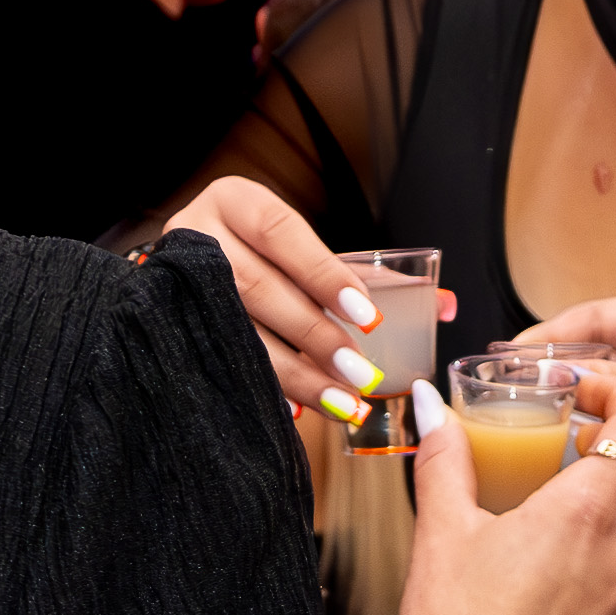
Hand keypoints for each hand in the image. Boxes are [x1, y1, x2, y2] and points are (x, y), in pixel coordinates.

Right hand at [158, 177, 448, 424]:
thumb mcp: (310, 254)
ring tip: (342, 403)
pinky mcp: (168, 324)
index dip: (325, 275)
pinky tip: (296, 412)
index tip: (367, 316)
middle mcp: (197, 236)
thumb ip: (372, 278)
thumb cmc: (267, 259)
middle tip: (363, 375)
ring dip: (294, 373)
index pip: (283, 233)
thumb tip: (447, 308)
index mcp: (237, 202)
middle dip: (315, 337)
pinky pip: (218, 362)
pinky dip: (262, 389)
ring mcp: (174, 282)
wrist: (190, 268)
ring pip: (236, 332)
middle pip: (258, 289)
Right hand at [509, 291, 615, 557]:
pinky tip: (570, 459)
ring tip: (531, 431)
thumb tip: (564, 379)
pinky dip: (600, 448)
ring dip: (579, 416)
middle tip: (513, 400)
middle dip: (561, 378)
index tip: (512, 356)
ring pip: (610, 404)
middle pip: (602, 360)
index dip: (555, 334)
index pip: (604, 316)